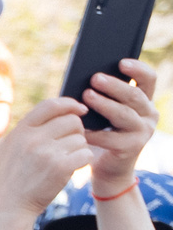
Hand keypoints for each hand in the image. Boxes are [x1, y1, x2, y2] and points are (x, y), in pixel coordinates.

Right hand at [0, 97, 96, 221]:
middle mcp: (33, 139)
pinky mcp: (61, 168)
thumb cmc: (9, 179)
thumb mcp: (8, 149)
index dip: (70, 104)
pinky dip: (82, 160)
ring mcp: (47, 153)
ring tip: (64, 160)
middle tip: (69, 145)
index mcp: (20, 131)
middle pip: (72, 121)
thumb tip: (56, 111)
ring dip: (78, 148)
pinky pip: (86, 154)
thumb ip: (27, 130)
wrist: (6, 209)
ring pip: (81, 138)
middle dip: (76, 131)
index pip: (51, 105)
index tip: (80, 109)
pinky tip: (71, 168)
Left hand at [80, 57, 158, 189]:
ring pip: (124, 114)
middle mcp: (149, 114)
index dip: (138, 69)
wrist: (107, 167)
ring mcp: (143, 132)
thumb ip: (103, 96)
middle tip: (95, 78)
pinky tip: (80, 128)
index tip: (121, 61)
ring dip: (104, 104)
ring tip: (86, 96)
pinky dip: (94, 132)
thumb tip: (85, 77)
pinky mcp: (132, 148)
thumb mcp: (105, 113)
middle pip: (134, 95)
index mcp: (144, 101)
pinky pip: (111, 138)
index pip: (148, 79)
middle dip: (114, 85)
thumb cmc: (102, 134)